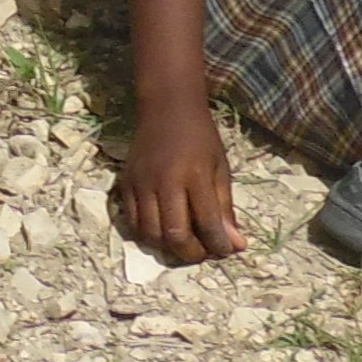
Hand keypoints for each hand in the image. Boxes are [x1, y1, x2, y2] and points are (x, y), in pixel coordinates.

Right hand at [117, 103, 240, 261]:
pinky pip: (132, 222)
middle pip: (174, 234)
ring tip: (181, 243)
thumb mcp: (220, 169)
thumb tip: (235, 245)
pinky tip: (161, 231)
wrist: (167, 108)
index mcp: (195, 174)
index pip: (207, 222)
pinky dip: (147, 235)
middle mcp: (165, 181)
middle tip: (201, 253)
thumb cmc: (200, 138)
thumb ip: (225, 208)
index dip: (218, 244)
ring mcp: (141, 183)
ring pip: (150, 233)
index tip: (225, 250)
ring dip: (167, 247)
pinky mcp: (125, 184)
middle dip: (190, 253)